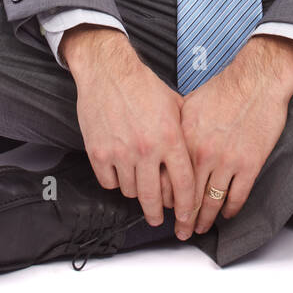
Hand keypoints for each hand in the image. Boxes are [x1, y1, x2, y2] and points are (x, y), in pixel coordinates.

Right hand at [64, 26, 195, 238]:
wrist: (108, 72)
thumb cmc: (143, 86)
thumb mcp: (175, 107)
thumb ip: (185, 135)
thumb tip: (194, 163)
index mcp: (170, 138)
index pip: (184, 185)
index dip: (187, 208)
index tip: (186, 219)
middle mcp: (147, 149)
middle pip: (154, 198)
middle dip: (158, 215)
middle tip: (158, 220)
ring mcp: (120, 153)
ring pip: (130, 192)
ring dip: (136, 192)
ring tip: (138, 185)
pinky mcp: (98, 153)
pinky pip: (109, 183)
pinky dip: (115, 181)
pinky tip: (120, 172)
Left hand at [179, 35, 292, 235]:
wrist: (257, 81)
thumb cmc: (225, 89)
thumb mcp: (190, 106)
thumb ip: (178, 131)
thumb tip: (167, 150)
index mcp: (185, 139)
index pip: (171, 181)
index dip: (168, 200)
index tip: (167, 211)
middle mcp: (203, 153)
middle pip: (189, 197)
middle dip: (184, 219)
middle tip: (181, 232)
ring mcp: (227, 161)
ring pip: (212, 201)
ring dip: (206, 219)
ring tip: (201, 229)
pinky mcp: (250, 165)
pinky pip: (238, 196)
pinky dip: (231, 209)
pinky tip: (228, 214)